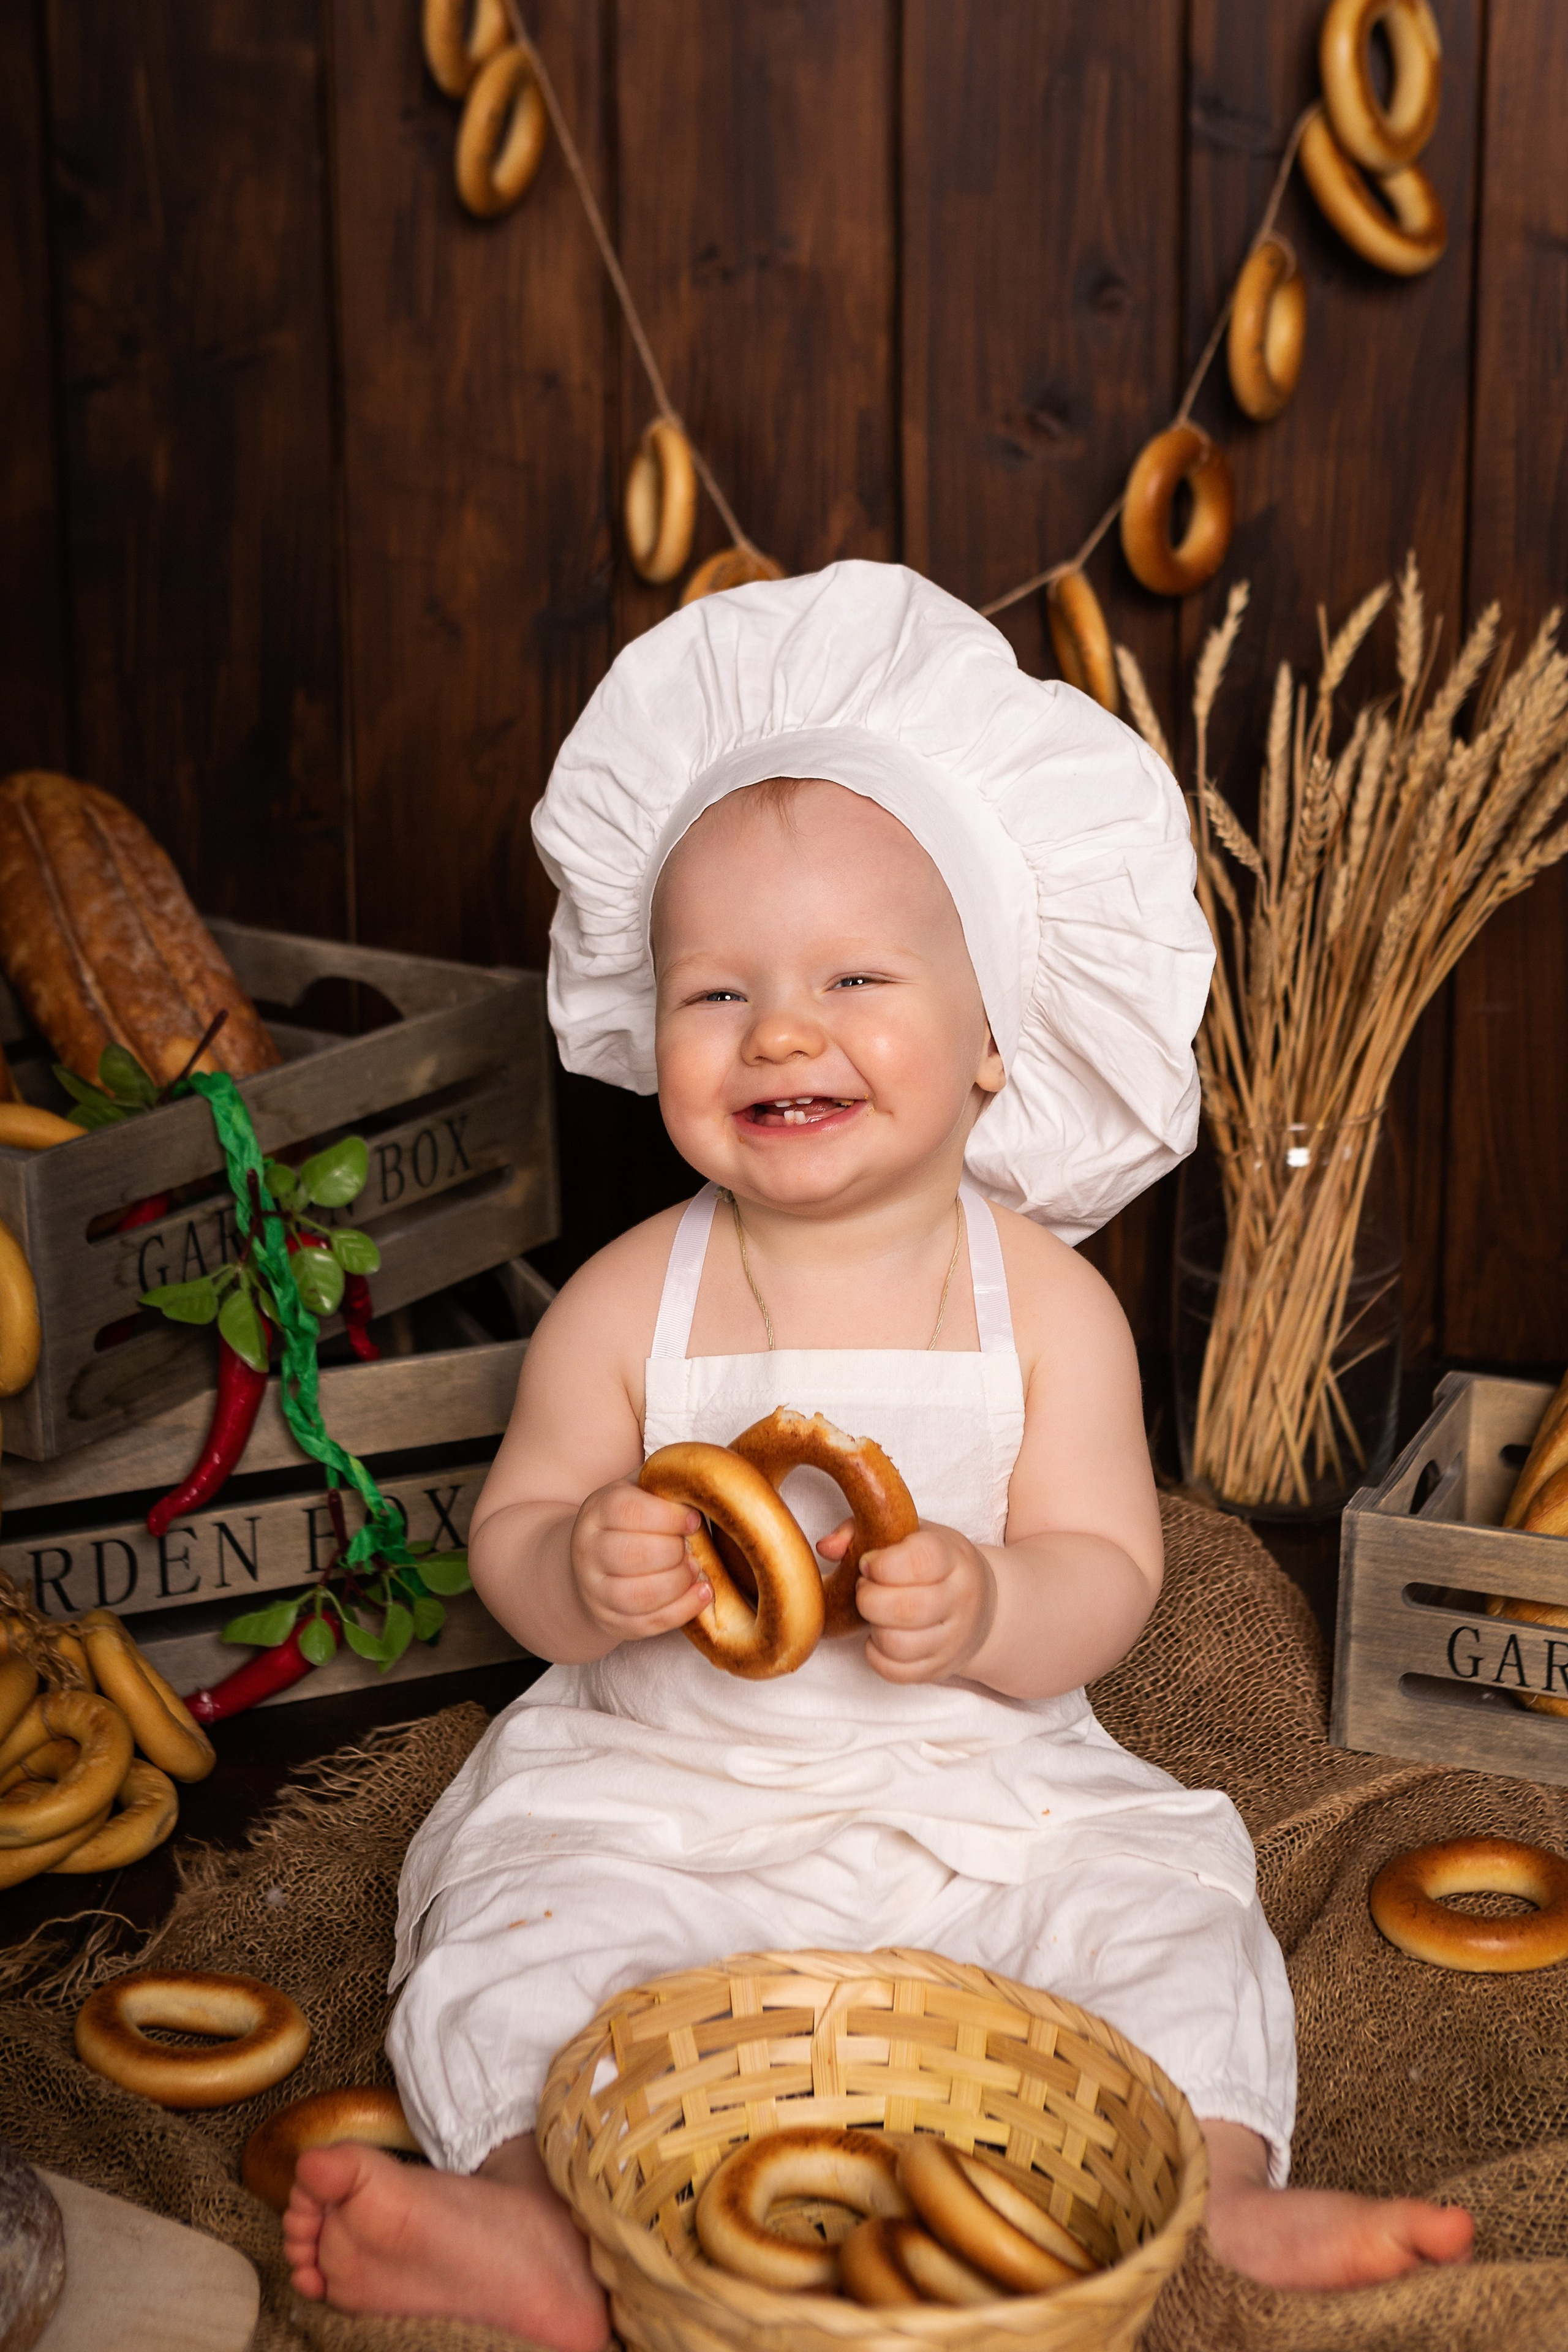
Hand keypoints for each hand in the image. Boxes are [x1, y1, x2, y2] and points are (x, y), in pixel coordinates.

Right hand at [570, 1479, 711, 1644]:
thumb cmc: (629, 1522)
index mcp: (598, 1511)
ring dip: (679, 1583)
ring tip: (697, 1569)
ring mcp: (596, 1590)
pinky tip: (702, 1593)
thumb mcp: (638, 1491)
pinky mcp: (611, 1621)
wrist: (590, 1563)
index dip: (668, 1517)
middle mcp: (589, 1551)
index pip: (629, 1512)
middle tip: (693, 1547)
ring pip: (639, 1594)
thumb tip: (708, 1476)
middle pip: (634, 1555)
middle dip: (675, 1552)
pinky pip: (648, 1623)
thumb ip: (664, 1483)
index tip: (694, 1520)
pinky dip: (682, 1610)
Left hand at [844, 1519, 996, 1682]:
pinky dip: (877, 1655)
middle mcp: (961, 1600)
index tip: (868, 1562)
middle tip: (865, 1588)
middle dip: (869, 1598)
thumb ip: (862, 1531)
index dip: (882, 1564)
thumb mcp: (908, 1535)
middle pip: (907, 1609)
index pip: (920, 1562)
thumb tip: (827, 1547)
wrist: (983, 1606)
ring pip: (899, 1645)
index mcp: (954, 1558)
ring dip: (873, 1628)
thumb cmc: (934, 1564)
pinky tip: (880, 1636)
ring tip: (875, 1613)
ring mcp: (953, 1639)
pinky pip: (897, 1672)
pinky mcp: (940, 1668)